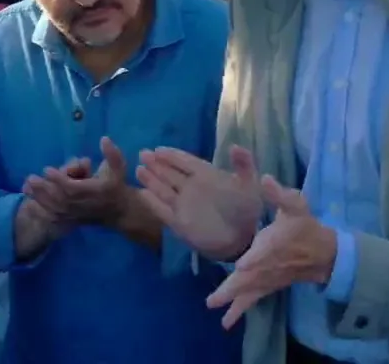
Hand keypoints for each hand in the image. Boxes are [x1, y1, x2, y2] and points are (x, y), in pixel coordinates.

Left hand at [25, 138, 133, 227]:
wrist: (119, 211)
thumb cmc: (116, 184)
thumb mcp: (119, 167)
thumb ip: (112, 154)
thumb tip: (103, 139)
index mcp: (94, 191)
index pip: (73, 188)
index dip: (59, 180)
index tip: (46, 170)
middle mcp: (83, 204)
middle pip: (60, 199)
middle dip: (44, 189)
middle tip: (31, 178)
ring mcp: (76, 213)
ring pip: (55, 208)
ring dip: (39, 198)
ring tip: (26, 186)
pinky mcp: (71, 218)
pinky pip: (53, 216)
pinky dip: (40, 209)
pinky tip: (29, 200)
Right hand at [135, 145, 263, 260]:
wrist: (243, 242)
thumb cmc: (247, 212)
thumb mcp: (250, 186)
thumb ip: (244, 165)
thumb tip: (235, 146)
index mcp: (206, 176)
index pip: (185, 161)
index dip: (172, 155)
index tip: (158, 149)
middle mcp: (191, 188)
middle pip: (170, 173)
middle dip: (156, 163)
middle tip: (142, 153)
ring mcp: (184, 206)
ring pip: (163, 189)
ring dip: (151, 179)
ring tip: (138, 169)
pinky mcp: (179, 223)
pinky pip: (162, 210)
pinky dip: (152, 202)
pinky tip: (142, 193)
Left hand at [205, 174, 337, 329]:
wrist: (323, 253)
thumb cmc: (306, 226)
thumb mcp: (296, 204)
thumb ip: (279, 193)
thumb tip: (265, 178)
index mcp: (275, 243)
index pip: (265, 251)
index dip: (255, 258)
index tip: (243, 265)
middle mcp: (269, 264)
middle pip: (250, 278)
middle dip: (232, 288)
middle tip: (214, 300)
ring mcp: (268, 278)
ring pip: (248, 291)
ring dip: (232, 301)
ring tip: (214, 309)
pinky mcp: (267, 286)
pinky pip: (253, 300)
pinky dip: (240, 310)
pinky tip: (226, 322)